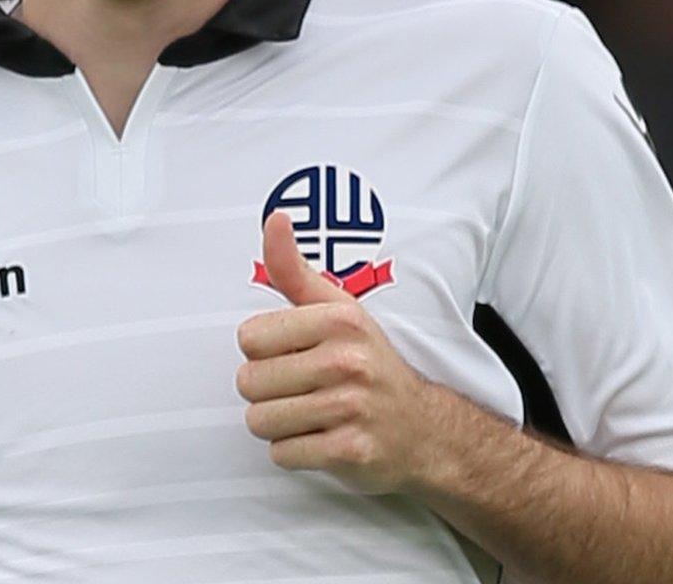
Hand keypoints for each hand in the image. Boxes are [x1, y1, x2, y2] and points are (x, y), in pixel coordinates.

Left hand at [235, 210, 442, 493]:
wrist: (424, 429)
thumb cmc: (369, 363)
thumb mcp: (337, 309)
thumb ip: (294, 270)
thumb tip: (275, 218)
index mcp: (338, 319)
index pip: (248, 337)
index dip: (264, 351)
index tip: (295, 354)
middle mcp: (347, 360)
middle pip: (248, 381)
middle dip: (267, 391)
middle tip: (303, 389)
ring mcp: (351, 407)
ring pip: (260, 420)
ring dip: (277, 423)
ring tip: (310, 414)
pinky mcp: (350, 450)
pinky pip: (282, 453)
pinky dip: (294, 451)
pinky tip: (321, 438)